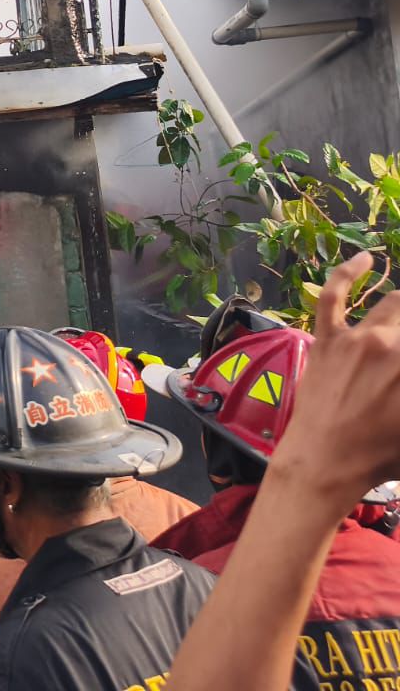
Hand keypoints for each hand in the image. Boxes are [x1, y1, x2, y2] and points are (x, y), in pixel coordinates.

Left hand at [271, 253, 399, 508]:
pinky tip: (365, 257)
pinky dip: (349, 271)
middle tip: (396, 351)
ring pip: (393, 304)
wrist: (327, 461)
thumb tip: (399, 373)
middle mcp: (395, 346)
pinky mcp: (328, 338)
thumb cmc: (384, 454)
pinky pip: (335, 294)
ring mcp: (361, 338)